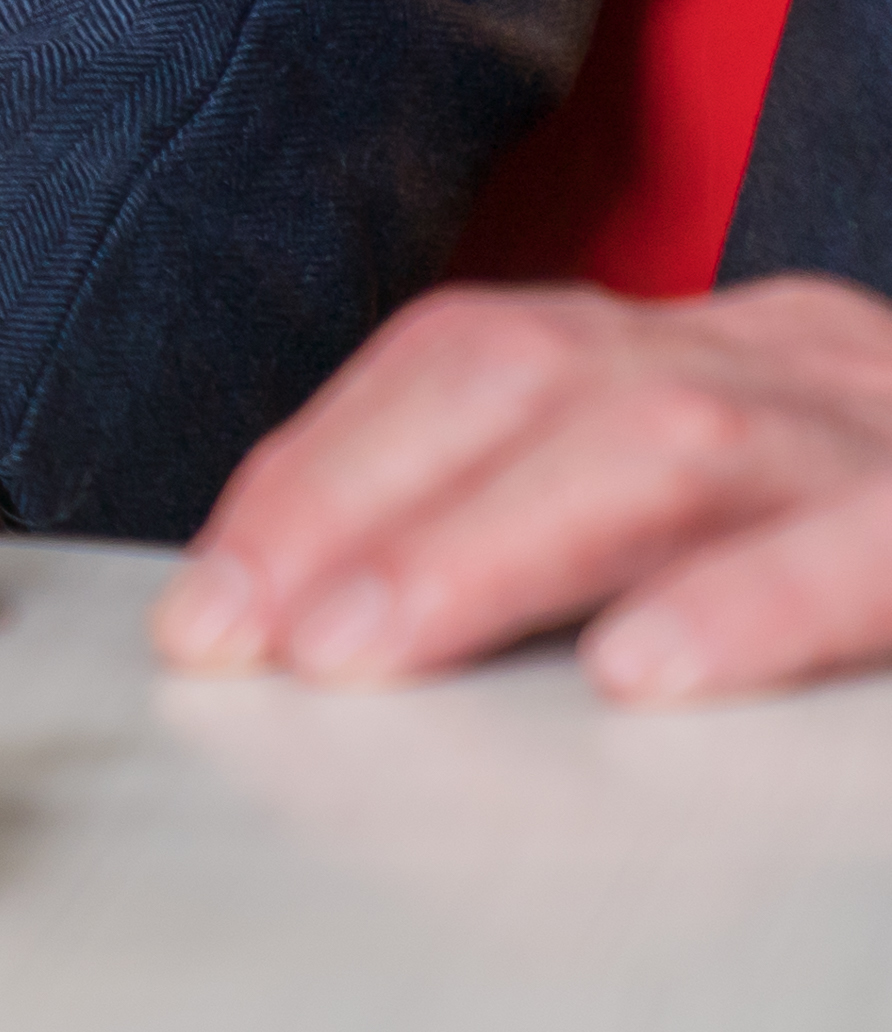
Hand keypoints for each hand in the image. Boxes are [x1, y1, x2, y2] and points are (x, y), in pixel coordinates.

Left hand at [151, 276, 891, 702]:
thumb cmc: (875, 548)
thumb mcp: (739, 524)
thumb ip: (573, 541)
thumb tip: (326, 611)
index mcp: (722, 353)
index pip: (471, 358)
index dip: (321, 466)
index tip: (206, 603)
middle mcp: (805, 361)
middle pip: (538, 378)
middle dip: (365, 503)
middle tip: (249, 640)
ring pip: (673, 440)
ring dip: (495, 549)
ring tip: (372, 653)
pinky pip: (877, 543)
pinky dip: (757, 603)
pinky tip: (650, 677)